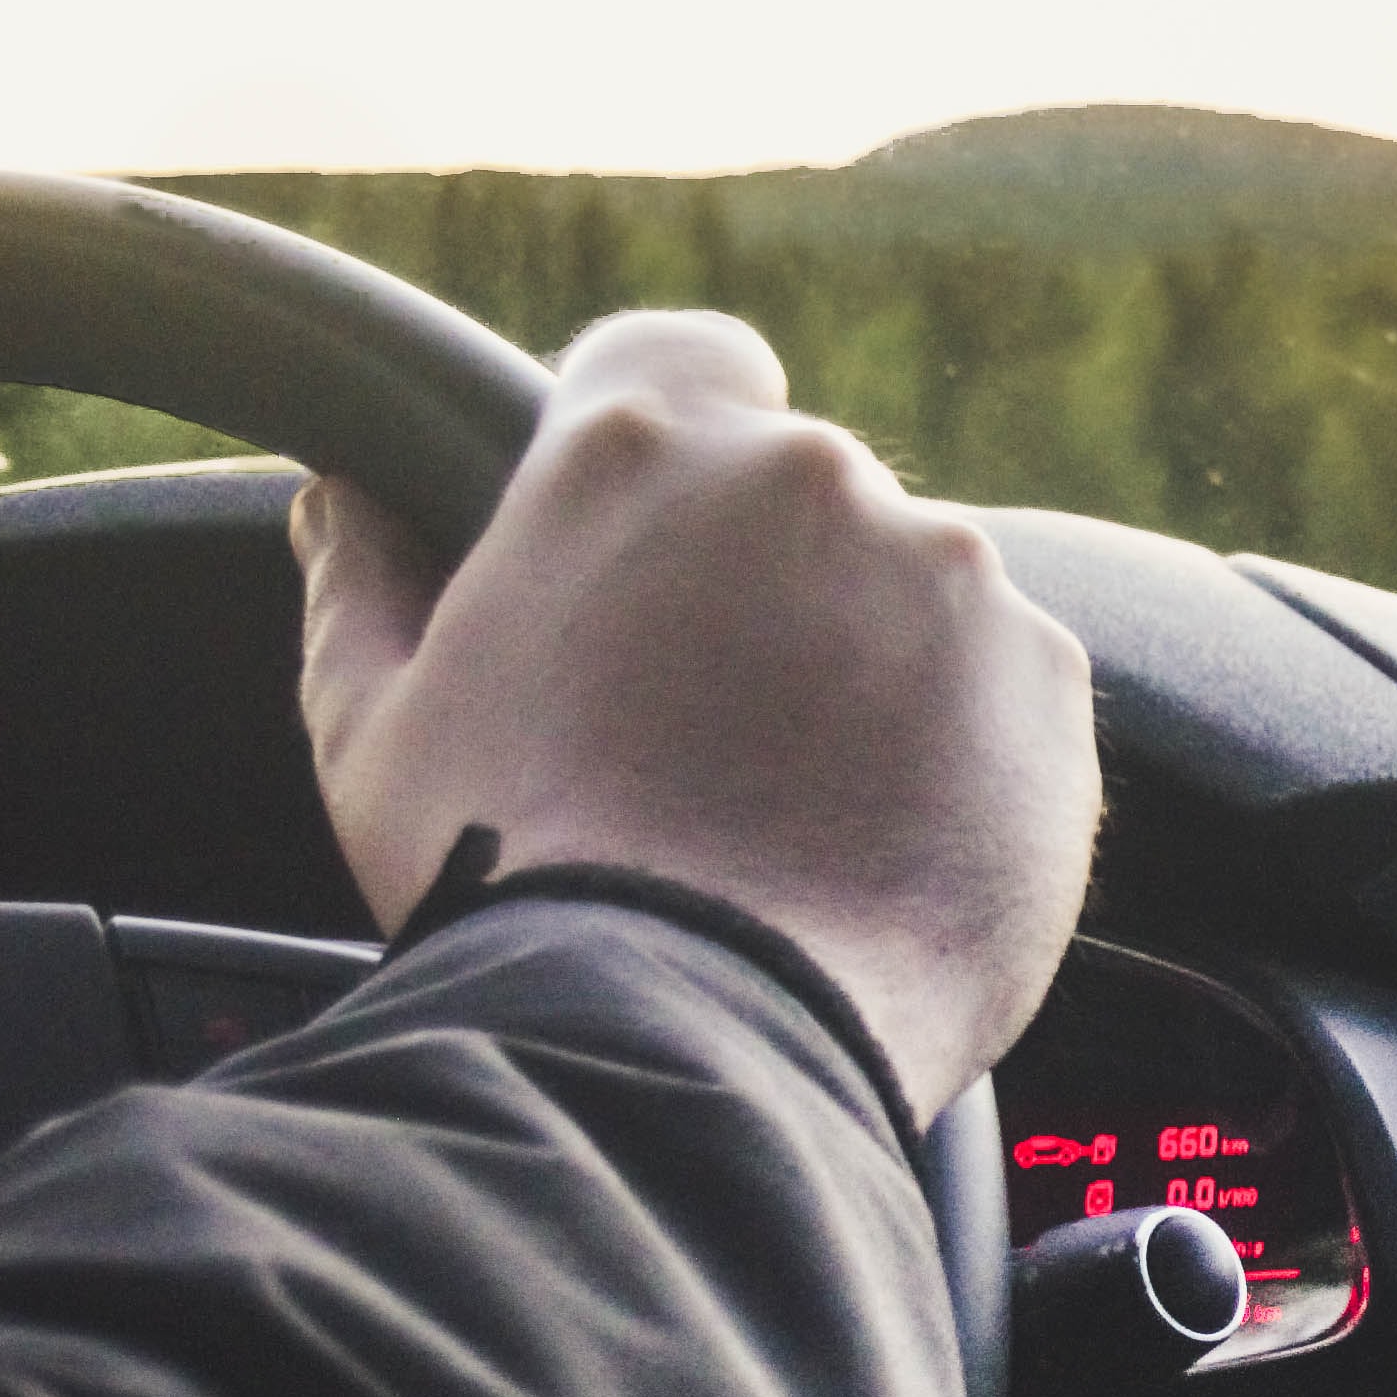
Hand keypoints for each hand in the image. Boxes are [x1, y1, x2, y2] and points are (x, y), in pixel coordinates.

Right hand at [289, 311, 1098, 1126]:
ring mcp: (952, 578)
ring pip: (921, 596)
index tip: (675, 545)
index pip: (690, 360)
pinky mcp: (1050, 689)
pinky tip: (892, 850)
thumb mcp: (377, 728)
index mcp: (640, 448)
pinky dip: (970, 754)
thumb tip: (345, 497)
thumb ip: (370, 585)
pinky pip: (1012, 695)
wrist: (696, 1036)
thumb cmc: (510, 882)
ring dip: (880, 671)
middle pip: (811, 497)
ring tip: (810, 814)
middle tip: (724, 731)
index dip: (684, 449)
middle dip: (779, 588)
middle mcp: (813, 480)